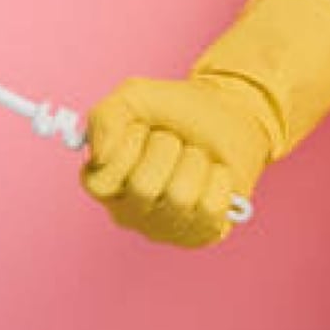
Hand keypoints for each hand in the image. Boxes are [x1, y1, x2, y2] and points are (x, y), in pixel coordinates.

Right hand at [80, 72, 268, 248]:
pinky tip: (214, 173)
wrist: (229, 109)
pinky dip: (219, 179)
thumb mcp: (134, 96)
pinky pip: (211, 207)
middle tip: (176, 140)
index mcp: (104, 183)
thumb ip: (105, 117)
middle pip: (143, 187)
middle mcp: (130, 212)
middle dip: (167, 147)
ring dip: (195, 161)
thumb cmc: (177, 108)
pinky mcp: (202, 232)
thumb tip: (100, 156)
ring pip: (180, 197)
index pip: (102, 178)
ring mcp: (165, 227)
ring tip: (196, 156)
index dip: (129, 143)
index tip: (144, 127)